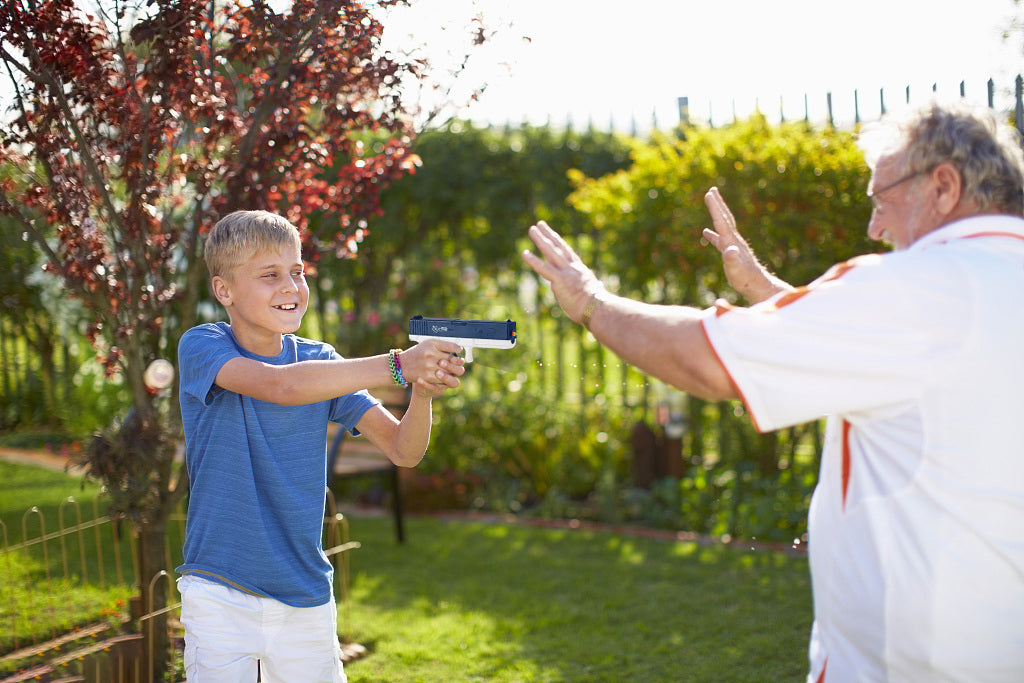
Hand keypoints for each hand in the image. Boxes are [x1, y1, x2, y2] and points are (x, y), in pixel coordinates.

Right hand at [397, 340, 464, 390]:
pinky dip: (446, 377)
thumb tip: (457, 349)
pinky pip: (443, 378)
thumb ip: (441, 345)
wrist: (401, 366)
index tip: (459, 350)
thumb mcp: (427, 344)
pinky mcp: (428, 376)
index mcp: (431, 344)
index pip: (450, 346)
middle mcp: (430, 354)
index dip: (457, 349)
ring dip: (453, 370)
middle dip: (458, 361)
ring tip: (452, 369)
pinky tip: (445, 374)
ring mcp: (429, 366)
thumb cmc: (416, 354)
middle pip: (452, 359)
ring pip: (450, 370)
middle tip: (459, 361)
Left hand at [522, 220, 605, 322]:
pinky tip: (525, 253)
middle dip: (548, 235)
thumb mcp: (597, 292)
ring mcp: (566, 273)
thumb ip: (596, 286)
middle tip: (540, 224)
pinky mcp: (560, 280)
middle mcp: (573, 268)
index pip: (567, 254)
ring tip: (531, 229)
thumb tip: (599, 286)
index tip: (553, 235)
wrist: (599, 309)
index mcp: (580, 271)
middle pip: (558, 247)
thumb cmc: (599, 305)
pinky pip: (544, 269)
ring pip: (551, 252)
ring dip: (540, 239)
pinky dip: (534, 261)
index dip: (559, 244)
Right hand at [702, 187, 792, 303]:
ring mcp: (732, 245)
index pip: (721, 221)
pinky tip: (706, 232)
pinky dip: (712, 234)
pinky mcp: (731, 252)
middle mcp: (733, 240)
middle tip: (712, 190)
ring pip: (723, 225)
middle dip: (718, 204)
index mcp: (731, 241)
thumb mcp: (735, 270)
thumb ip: (731, 260)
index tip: (709, 194)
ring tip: (712, 203)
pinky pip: (719, 238)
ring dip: (717, 214)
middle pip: (725, 218)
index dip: (715, 207)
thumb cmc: (745, 279)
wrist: (756, 285)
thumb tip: (730, 250)